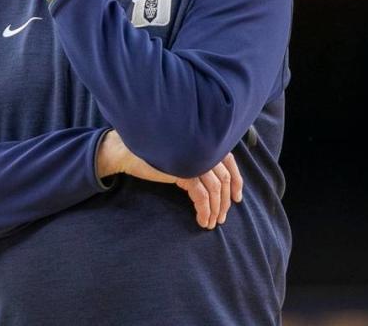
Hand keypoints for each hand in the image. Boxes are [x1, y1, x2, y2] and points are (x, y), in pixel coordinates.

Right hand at [97, 130, 242, 229]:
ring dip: (216, 209)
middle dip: (225, 201)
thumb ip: (198, 161)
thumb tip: (218, 184)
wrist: (130, 154)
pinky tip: (201, 220)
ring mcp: (194, 159)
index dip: (237, 182)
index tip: (236, 198)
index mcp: (203, 143)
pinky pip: (202, 196)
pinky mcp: (184, 171)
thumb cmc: (156, 155)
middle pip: (224, 178)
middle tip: (221, 218)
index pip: (230, 162)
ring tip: (210, 223)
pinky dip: (205, 210)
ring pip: (216, 189)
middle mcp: (202, 149)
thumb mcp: (182, 158)